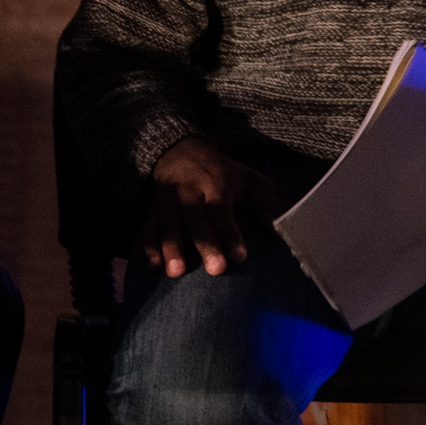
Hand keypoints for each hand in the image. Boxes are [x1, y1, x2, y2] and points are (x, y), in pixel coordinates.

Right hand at [147, 135, 273, 277]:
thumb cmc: (223, 173)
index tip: (240, 256)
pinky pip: (149, 225)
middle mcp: (189, 191)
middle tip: (215, 270)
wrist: (181, 152)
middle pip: (195, 218)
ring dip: (171, 247)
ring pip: (169, 223)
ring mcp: (168, 199)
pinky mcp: (153, 207)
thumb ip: (265, 202)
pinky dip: (149, 244)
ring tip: (176, 272)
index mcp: (216, 183)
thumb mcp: (249, 178)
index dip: (230, 232)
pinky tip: (153, 264)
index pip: (221, 208)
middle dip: (205, 244)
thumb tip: (276, 229)